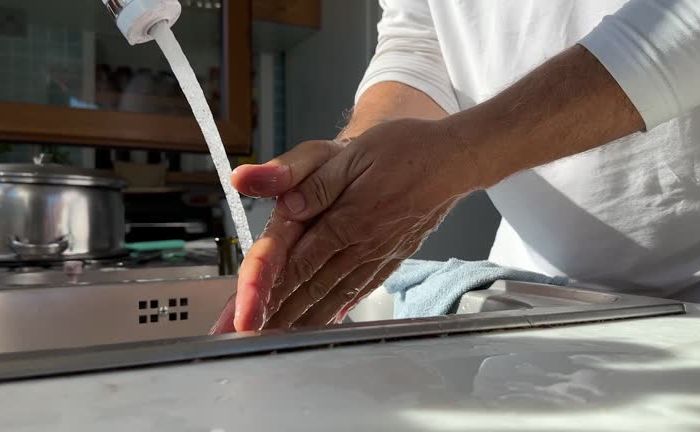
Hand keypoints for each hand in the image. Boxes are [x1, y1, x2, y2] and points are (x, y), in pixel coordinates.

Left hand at [213, 118, 476, 332]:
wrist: (453, 159)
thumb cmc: (404, 149)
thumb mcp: (353, 154)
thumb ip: (315, 182)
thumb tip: (285, 205)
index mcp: (346, 220)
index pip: (297, 264)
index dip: (267, 292)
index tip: (246, 315)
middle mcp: (361, 245)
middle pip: (310, 288)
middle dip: (276, 315)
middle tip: (250, 337)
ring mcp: (379, 254)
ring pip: (334, 295)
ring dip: (304, 319)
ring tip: (279, 338)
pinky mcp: (393, 256)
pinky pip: (362, 288)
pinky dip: (340, 308)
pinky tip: (328, 320)